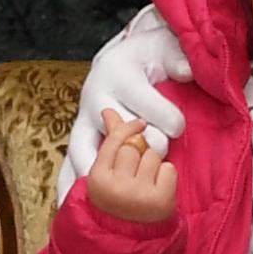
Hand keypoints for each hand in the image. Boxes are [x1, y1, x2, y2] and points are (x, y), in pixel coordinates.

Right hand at [60, 6, 189, 190]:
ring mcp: (82, 121)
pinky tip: (77, 206)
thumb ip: (179, 58)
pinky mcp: (79, 140)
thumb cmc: (150, 57)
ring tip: (116, 199)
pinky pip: (67, 168)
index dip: (169, 122)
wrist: (120, 60)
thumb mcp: (166, 48)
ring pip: (84, 155)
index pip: (144, 107)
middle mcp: (94, 99)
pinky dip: (71, 188)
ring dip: (103, 177)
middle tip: (155, 153)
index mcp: (117, 75)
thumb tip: (186, 70)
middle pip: (113, 136)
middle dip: (139, 151)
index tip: (180, 126)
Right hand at [83, 111, 179, 224]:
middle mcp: (116, 188)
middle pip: (134, 147)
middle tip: (135, 170)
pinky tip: (157, 189)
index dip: (127, 127)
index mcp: (97, 178)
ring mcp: (140, 195)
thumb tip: (108, 111)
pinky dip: (166, 176)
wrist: (128, 236)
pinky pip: (169, 169)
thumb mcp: (104, 171)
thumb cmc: (114, 197)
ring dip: (152, 164)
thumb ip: (109, 140)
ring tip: (145, 181)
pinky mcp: (162, 201)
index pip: (114, 140)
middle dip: (138, 152)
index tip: (138, 124)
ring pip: (152, 156)